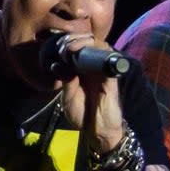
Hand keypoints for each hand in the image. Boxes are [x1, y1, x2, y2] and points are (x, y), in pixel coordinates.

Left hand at [53, 31, 124, 150]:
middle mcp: (93, 67)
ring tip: (72, 49)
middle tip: (65, 46)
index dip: (68, 42)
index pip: (77, 48)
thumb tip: (57, 64)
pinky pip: (109, 59)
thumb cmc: (83, 115)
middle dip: (76, 39)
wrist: (98, 131)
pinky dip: (98, 53)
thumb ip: (65, 81)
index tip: (58, 48)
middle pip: (88, 42)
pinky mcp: (112, 76)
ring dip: (85, 43)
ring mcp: (103, 70)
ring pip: (99, 46)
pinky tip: (85, 55)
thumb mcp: (68, 98)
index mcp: (81, 70)